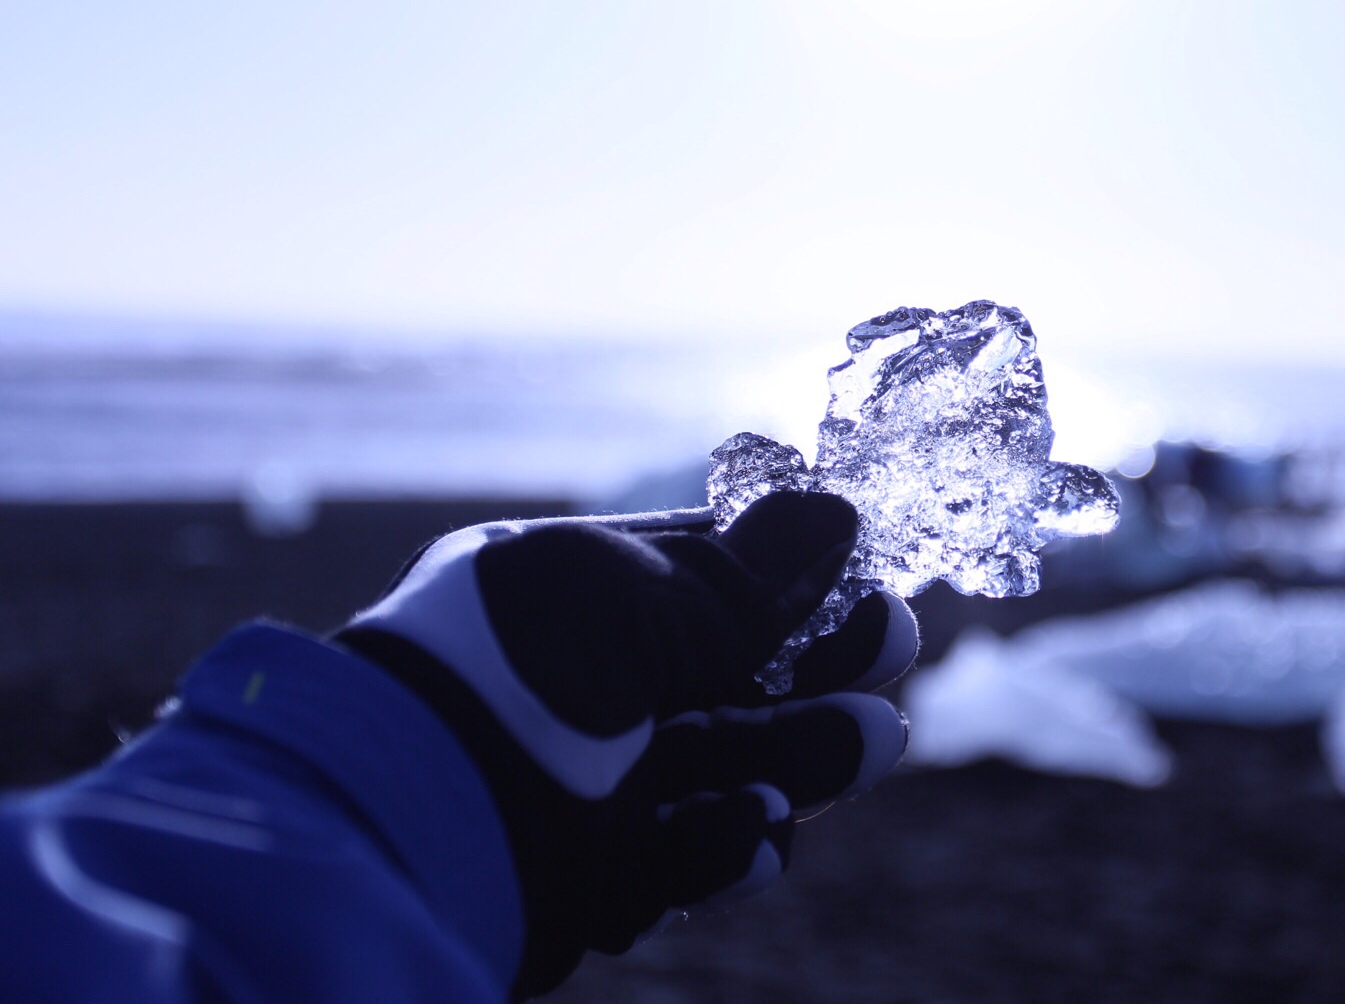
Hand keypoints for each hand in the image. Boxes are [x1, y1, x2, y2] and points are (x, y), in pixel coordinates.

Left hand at [333, 491, 916, 998]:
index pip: (709, 582)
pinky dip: (727, 847)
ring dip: (801, 757)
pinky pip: (687, 858)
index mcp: (576, 599)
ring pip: (728, 769)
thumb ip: (745, 577)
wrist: (407, 820)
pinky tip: (752, 831)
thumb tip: (836, 515)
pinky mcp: (592, 875)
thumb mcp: (635, 598)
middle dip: (819, 672)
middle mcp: (583, 687)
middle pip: (734, 680)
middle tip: (891, 654)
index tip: (870, 583)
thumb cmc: (510, 673)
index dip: (795, 584)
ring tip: (867, 743)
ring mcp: (589, 783)